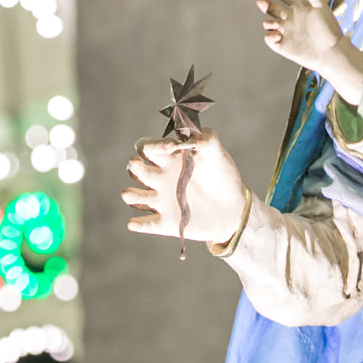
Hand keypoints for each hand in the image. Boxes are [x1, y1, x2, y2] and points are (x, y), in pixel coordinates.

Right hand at [123, 128, 248, 243]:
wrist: (232, 206)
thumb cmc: (220, 175)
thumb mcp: (217, 154)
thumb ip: (208, 140)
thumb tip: (197, 138)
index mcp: (168, 159)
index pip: (148, 148)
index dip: (154, 145)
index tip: (171, 146)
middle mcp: (160, 178)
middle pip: (136, 170)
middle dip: (135, 167)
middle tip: (138, 164)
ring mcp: (161, 200)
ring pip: (134, 196)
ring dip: (130, 195)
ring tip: (129, 194)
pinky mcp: (166, 222)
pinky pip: (147, 224)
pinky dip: (138, 224)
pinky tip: (134, 223)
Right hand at [256, 0, 362, 103]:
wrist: (331, 51)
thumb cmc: (329, 29)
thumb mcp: (322, 8)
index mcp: (298, 6)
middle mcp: (290, 18)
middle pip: (271, 7)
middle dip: (264, 4)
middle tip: (262, 2)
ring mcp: (285, 32)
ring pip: (268, 23)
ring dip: (268, 21)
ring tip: (275, 23)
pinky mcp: (282, 45)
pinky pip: (269, 39)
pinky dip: (269, 36)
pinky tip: (277, 35)